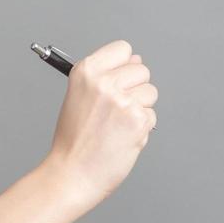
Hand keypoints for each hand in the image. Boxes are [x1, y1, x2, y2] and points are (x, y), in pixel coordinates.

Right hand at [43, 39, 157, 210]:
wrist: (71, 173)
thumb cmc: (73, 141)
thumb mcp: (79, 96)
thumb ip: (106, 75)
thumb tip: (135, 60)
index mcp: (86, 71)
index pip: (123, 49)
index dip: (124, 65)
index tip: (117, 79)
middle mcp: (104, 82)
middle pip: (141, 70)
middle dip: (135, 89)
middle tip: (115, 110)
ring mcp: (122, 100)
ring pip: (151, 92)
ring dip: (140, 108)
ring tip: (118, 124)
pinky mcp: (138, 120)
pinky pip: (152, 115)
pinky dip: (141, 128)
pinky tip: (122, 136)